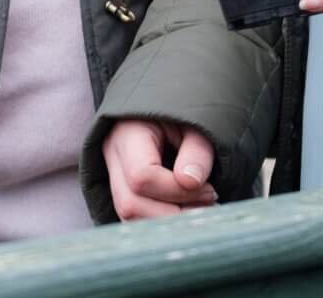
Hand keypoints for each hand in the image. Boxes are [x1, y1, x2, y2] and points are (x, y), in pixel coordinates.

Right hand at [103, 119, 217, 220]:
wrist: (167, 101)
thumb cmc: (183, 110)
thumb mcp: (194, 121)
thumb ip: (196, 150)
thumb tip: (191, 182)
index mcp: (128, 133)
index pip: (142, 176)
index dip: (175, 190)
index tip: (207, 187)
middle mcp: (114, 157)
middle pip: (130, 204)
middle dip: (173, 214)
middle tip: (208, 203)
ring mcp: (113, 175)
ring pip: (130, 217)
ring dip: (169, 222)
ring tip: (201, 208)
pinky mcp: (123, 190)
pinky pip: (137, 217)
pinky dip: (163, 221)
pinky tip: (188, 210)